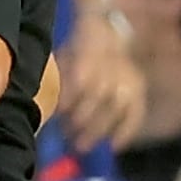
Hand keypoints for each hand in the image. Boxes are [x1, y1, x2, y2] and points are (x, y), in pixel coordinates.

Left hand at [56, 10, 146, 151]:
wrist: (108, 33)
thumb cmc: (76, 51)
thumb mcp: (62, 55)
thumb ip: (56, 77)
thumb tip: (40, 105)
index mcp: (89, 52)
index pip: (81, 79)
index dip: (68, 100)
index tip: (55, 117)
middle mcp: (114, 65)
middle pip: (100, 96)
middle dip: (82, 120)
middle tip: (66, 139)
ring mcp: (130, 78)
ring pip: (117, 107)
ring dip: (99, 129)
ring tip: (81, 146)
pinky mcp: (140, 90)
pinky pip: (136, 114)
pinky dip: (125, 132)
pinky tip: (112, 147)